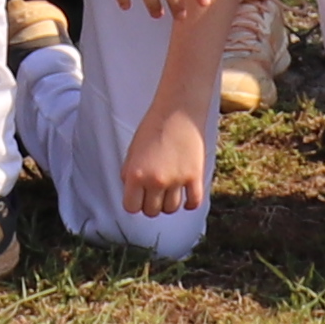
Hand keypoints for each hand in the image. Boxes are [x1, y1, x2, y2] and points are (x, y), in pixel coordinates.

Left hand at [120, 98, 209, 218]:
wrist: (178, 111)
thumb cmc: (153, 127)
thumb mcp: (132, 150)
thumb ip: (129, 173)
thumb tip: (131, 193)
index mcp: (136, 174)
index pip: (131, 207)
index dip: (135, 204)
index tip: (139, 198)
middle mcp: (155, 180)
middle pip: (152, 211)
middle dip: (151, 204)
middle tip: (155, 193)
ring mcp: (176, 180)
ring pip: (171, 209)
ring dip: (169, 203)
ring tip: (170, 192)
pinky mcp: (195, 176)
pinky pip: (193, 202)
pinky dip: (189, 204)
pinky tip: (186, 199)